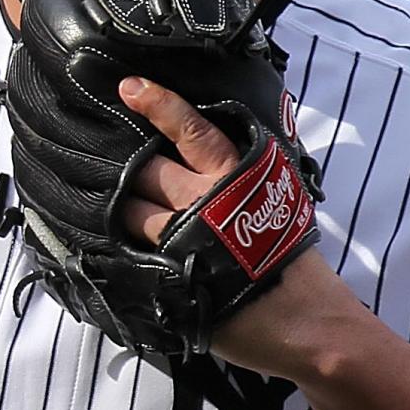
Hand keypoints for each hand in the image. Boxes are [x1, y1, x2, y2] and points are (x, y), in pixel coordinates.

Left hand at [113, 77, 370, 381]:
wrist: (307, 321)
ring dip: (117, 212)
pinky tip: (102, 247)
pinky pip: (128, 256)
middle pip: (146, 170)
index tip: (129, 88)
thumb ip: (238, 183)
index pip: (192, 130)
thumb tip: (207, 164)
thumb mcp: (275, 202)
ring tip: (105, 211)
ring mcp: (181, 239)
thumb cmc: (294, 263)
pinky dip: (115, 250)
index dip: (159, 106)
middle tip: (108, 164)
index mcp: (235, 176)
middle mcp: (203, 200)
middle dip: (126, 168)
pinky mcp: (168, 277)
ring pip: (130, 213)